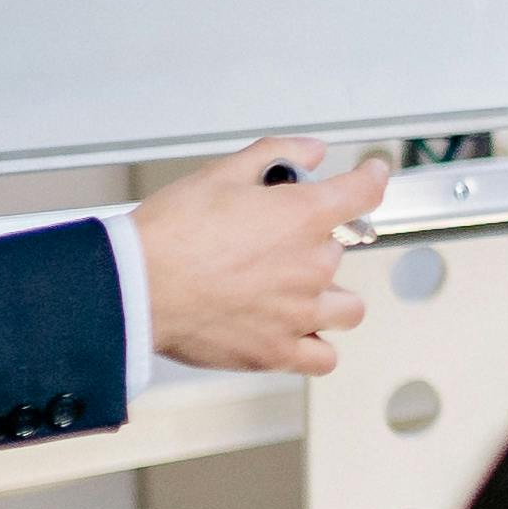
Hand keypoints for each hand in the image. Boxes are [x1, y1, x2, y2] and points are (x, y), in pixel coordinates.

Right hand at [139, 138, 388, 376]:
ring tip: (301, 291)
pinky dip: (317, 347)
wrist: (135, 287)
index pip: (363, 193)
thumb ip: (276, 154)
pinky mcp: (276, 352)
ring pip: (347, 309)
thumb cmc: (170, 234)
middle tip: (277, 242)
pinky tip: (299, 335)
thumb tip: (310, 150)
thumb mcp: (221, 173)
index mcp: (303, 218)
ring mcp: (298, 313)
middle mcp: (311, 267)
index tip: (372, 176)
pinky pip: (323, 358)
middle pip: (340, 252)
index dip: (372, 179)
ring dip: (331, 297)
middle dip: (314, 244)